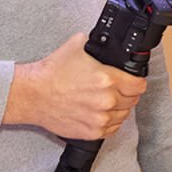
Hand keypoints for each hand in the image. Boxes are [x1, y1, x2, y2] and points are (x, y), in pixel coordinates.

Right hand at [3, 33, 147, 138]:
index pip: (139, 85)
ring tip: (108, 101)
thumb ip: (97, 43)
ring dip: (120, 108)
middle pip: (133, 100)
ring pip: (124, 115)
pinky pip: (112, 129)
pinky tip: (102, 113)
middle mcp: (106, 101)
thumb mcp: (77, 46)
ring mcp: (99, 118)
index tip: (134, 81)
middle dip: (128, 93)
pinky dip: (110, 122)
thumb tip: (107, 39)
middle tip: (119, 89)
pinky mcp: (91, 132)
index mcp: (107, 79)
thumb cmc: (51, 73)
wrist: (32, 95)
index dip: (137, 81)